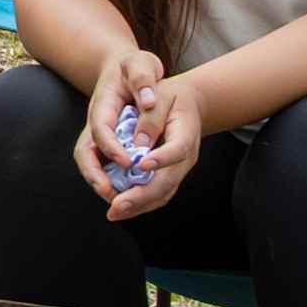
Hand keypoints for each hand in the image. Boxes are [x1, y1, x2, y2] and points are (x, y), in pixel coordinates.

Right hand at [77, 40, 164, 201]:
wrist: (125, 67)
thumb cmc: (134, 66)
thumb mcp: (140, 64)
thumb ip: (143, 79)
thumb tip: (149, 101)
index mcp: (102, 105)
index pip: (100, 129)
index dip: (110, 148)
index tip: (128, 162)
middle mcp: (96, 123)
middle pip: (85, 153)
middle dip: (95, 176)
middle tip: (111, 195)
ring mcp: (100, 135)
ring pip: (92, 163)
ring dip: (102, 183)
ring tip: (120, 201)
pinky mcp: (109, 143)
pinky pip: (104, 165)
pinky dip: (113, 180)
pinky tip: (131, 192)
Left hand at [89, 63, 202, 221]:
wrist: (191, 104)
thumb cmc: (173, 97)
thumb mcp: (163, 95)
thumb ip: (150, 117)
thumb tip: (137, 143)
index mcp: (186, 134)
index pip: (177, 150)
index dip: (161, 159)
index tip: (142, 165)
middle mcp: (185, 158)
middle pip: (167, 182)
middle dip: (141, 196)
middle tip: (118, 205)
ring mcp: (178, 169)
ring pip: (162, 194)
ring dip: (138, 205)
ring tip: (115, 212)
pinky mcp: (169, 175)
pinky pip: (157, 194)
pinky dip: (139, 203)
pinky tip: (121, 207)